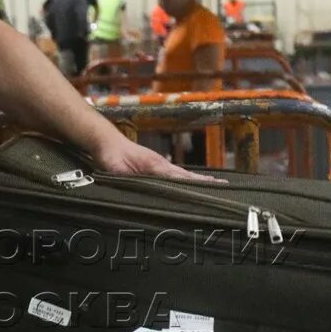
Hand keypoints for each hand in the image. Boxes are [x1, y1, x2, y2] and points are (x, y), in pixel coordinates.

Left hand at [90, 131, 224, 181]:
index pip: (178, 177)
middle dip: (205, 182)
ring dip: (200, 180)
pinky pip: (175, 175)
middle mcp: (161, 164)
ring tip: (216, 185)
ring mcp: (159, 165)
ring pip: (183, 174)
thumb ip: (128, 179)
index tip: (209, 189)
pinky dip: (187, 179)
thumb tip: (139, 188)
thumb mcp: (116, 171)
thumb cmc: (110, 156)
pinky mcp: (155, 167)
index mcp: (154, 166)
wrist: (105, 142)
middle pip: (187, 175)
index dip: (193, 184)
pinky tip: (193, 184)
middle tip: (224, 186)